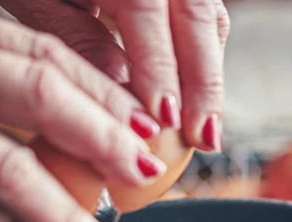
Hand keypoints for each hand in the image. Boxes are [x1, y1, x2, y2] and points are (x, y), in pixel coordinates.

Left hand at [0, 0, 230, 151]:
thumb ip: (79, 39)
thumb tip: (122, 90)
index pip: (146, 11)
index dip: (159, 69)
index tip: (164, 120)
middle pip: (197, 17)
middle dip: (203, 83)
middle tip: (203, 139)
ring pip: (211, 20)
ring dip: (210, 78)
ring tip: (207, 131)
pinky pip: (208, 20)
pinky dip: (205, 63)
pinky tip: (197, 105)